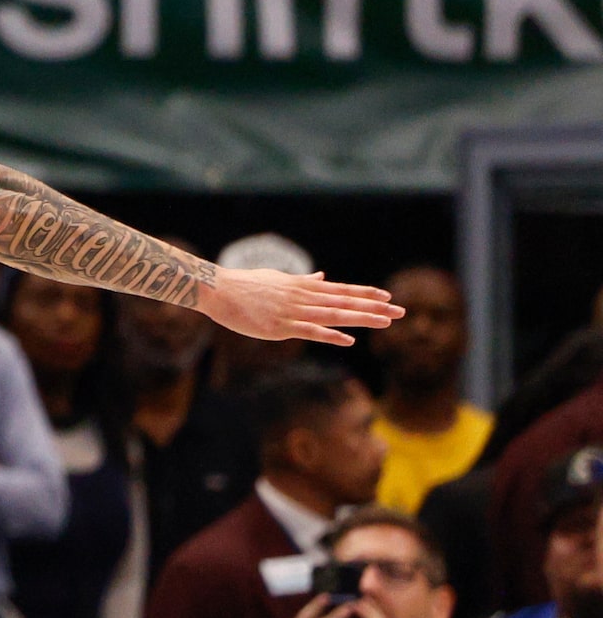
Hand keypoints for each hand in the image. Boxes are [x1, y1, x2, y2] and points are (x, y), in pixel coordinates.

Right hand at [199, 265, 399, 345]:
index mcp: (302, 286)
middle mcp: (302, 297)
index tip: (387, 296)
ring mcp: (293, 311)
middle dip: (374, 307)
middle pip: (344, 302)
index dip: (364, 293)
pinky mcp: (280, 326)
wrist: (217, 289)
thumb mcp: (278, 279)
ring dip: (361, 318)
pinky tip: (349, 339)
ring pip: (334, 315)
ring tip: (385, 322)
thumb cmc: (244, 284)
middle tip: (400, 311)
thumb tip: (321, 277)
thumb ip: (302, 281)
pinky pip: (310, 331)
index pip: (340, 290)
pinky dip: (331, 335)